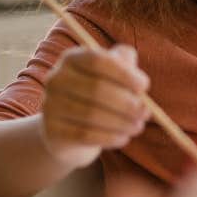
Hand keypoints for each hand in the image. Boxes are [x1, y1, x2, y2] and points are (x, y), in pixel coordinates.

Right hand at [40, 44, 148, 168]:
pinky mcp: (51, 131)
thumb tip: (140, 83)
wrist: (72, 129)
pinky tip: (123, 138)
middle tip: (147, 113)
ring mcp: (50, 105)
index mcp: (73, 58)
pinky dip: (110, 137)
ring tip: (138, 127)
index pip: (98, 60)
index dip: (123, 73)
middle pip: (96, 89)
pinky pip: (85, 135)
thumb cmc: (102, 93)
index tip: (144, 86)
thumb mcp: (115, 72)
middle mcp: (56, 78)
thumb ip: (127, 63)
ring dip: (122, 123)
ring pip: (91, 115)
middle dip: (127, 103)